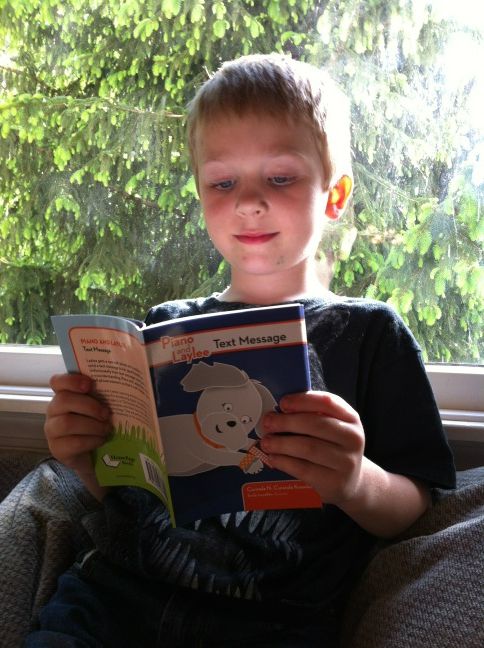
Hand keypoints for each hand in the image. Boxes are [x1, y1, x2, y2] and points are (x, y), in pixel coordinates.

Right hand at [45, 373, 111, 481]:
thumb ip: (99, 395)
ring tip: (106, 428)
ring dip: (93, 425)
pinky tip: (101, 439)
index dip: (71, 380)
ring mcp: (52, 430)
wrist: (87, 453)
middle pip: (64, 400)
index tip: (89, 384)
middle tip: (107, 413)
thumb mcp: (95, 406)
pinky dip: (92, 440)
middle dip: (90, 406)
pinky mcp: (58, 449)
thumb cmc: (93, 423)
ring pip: (68, 423)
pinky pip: (74, 442)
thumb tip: (120, 385)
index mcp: (63, 395)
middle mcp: (53, 410)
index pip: (57, 382)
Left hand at [260, 391, 364, 506]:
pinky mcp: (334, 482)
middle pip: (316, 425)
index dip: (302, 400)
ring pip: (308, 448)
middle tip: (268, 422)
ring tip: (266, 442)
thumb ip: (311, 415)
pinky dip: (284, 461)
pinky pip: (303, 469)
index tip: (283, 403)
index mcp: (351, 418)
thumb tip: (278, 411)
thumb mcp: (332, 427)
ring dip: (281, 443)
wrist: (350, 481)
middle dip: (286, 422)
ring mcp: (346, 462)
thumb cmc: (333, 448)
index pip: (327, 402)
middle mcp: (353, 439)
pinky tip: (274, 457)